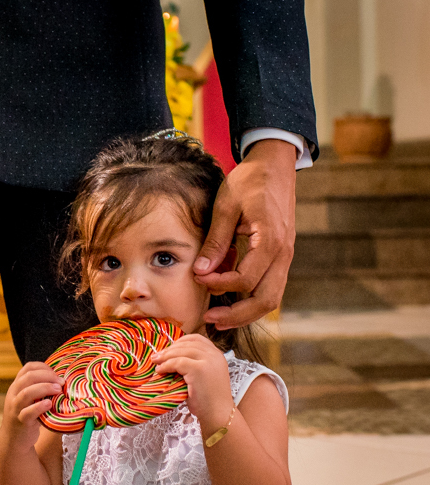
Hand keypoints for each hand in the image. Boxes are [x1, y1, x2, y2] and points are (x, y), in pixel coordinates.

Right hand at [0, 362, 63, 450]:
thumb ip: (39, 389)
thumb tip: (60, 380)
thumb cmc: (27, 417)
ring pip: (27, 392)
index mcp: (17, 386)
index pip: (28, 368)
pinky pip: (28, 412)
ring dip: (45, 388)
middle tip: (61, 382)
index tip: (56, 373)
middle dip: (47, 376)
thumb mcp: (30, 400)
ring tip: (58, 390)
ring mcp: (15, 407)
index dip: (43, 367)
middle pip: (28, 377)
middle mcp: (14, 394)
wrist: (14, 439)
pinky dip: (39, 406)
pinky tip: (49, 404)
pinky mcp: (20, 421)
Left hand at [152, 334, 232, 434]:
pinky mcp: (199, 369)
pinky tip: (160, 371)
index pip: (197, 339)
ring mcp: (208, 361)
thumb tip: (169, 357)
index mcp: (217, 355)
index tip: (169, 349)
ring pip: (181, 351)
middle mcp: (215, 355)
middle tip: (157, 356)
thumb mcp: (203, 376)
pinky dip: (166, 365)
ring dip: (166, 356)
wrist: (218, 415)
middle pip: (188, 344)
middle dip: (170, 349)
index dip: (181, 341)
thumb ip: (193, 364)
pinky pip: (178, 362)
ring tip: (156, 362)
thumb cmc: (208, 399)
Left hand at [193, 139, 297, 328]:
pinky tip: (230, 301)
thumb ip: (215, 241)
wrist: (274, 166)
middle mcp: (283, 253)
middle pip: (265, 300)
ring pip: (271, 298)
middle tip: (209, 319)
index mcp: (270, 240)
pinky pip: (271, 287)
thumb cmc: (249, 182)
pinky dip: (252, 299)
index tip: (199, 278)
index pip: (246, 279)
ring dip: (246, 313)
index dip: (220, 284)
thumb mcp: (226, 207)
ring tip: (219, 318)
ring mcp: (286, 256)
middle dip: (237, 315)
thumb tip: (200, 272)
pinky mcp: (282, 256)